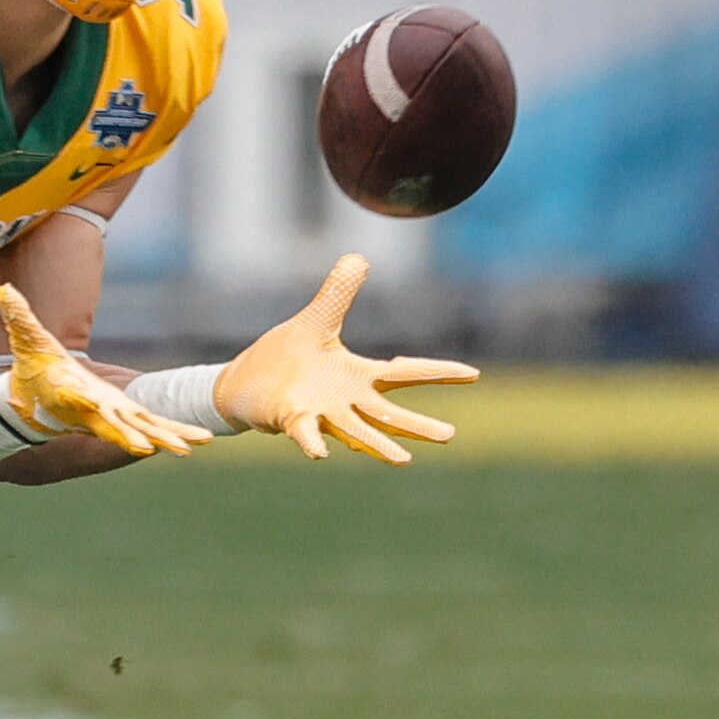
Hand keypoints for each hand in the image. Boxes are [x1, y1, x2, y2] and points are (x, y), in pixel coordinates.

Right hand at [0, 284, 209, 457]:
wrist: (35, 403)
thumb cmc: (33, 370)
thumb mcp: (27, 340)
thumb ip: (19, 316)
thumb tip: (3, 289)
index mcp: (70, 394)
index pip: (77, 400)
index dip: (84, 404)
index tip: (93, 405)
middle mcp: (93, 412)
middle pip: (114, 427)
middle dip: (130, 436)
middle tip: (147, 448)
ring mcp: (112, 417)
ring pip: (141, 431)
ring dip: (164, 438)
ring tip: (188, 449)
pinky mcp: (125, 416)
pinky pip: (153, 426)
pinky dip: (173, 432)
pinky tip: (197, 441)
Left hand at [213, 254, 478, 462]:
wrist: (246, 382)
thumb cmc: (286, 356)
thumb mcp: (317, 319)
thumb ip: (339, 292)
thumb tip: (358, 257)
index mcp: (357, 376)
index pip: (405, 372)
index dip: (439, 373)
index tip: (473, 374)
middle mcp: (346, 399)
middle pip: (388, 413)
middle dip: (417, 425)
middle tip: (450, 436)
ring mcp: (322, 412)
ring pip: (357, 431)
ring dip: (380, 445)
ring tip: (405, 461)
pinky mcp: (293, 419)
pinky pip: (306, 432)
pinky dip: (314, 442)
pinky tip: (322, 453)